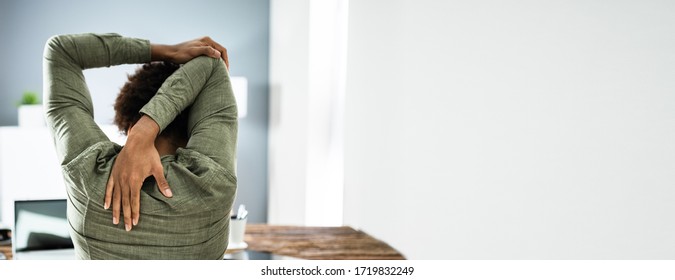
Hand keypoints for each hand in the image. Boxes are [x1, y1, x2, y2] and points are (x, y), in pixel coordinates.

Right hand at [104, 116, 172, 230]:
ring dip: (115, 210)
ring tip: (114, 221)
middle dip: (125, 216)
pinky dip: (107, 197)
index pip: (134, 201)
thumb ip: (162, 183)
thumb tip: (170, 195)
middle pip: (124, 202)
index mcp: (135, 181)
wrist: (138, 141)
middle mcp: (124, 181)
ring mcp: (118, 177)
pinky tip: (105, 206)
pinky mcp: (114, 173)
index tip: (135, 223)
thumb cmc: (149, 154)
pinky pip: (109, 187)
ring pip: (115, 197)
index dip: (135, 213)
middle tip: (126, 228)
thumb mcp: (157, 168)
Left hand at [151, 36, 228, 68]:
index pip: (222, 50)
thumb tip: (218, 55)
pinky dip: (214, 62)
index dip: (226, 60)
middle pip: (220, 52)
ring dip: (219, 62)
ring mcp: (203, 45)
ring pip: (216, 54)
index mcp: (207, 40)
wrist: (171, 53)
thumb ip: (206, 51)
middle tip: (225, 72)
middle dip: (224, 61)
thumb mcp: (194, 52)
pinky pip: (211, 55)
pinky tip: (213, 68)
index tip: (226, 70)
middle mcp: (206, 41)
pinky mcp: (200, 50)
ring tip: (220, 71)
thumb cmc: (181, 54)